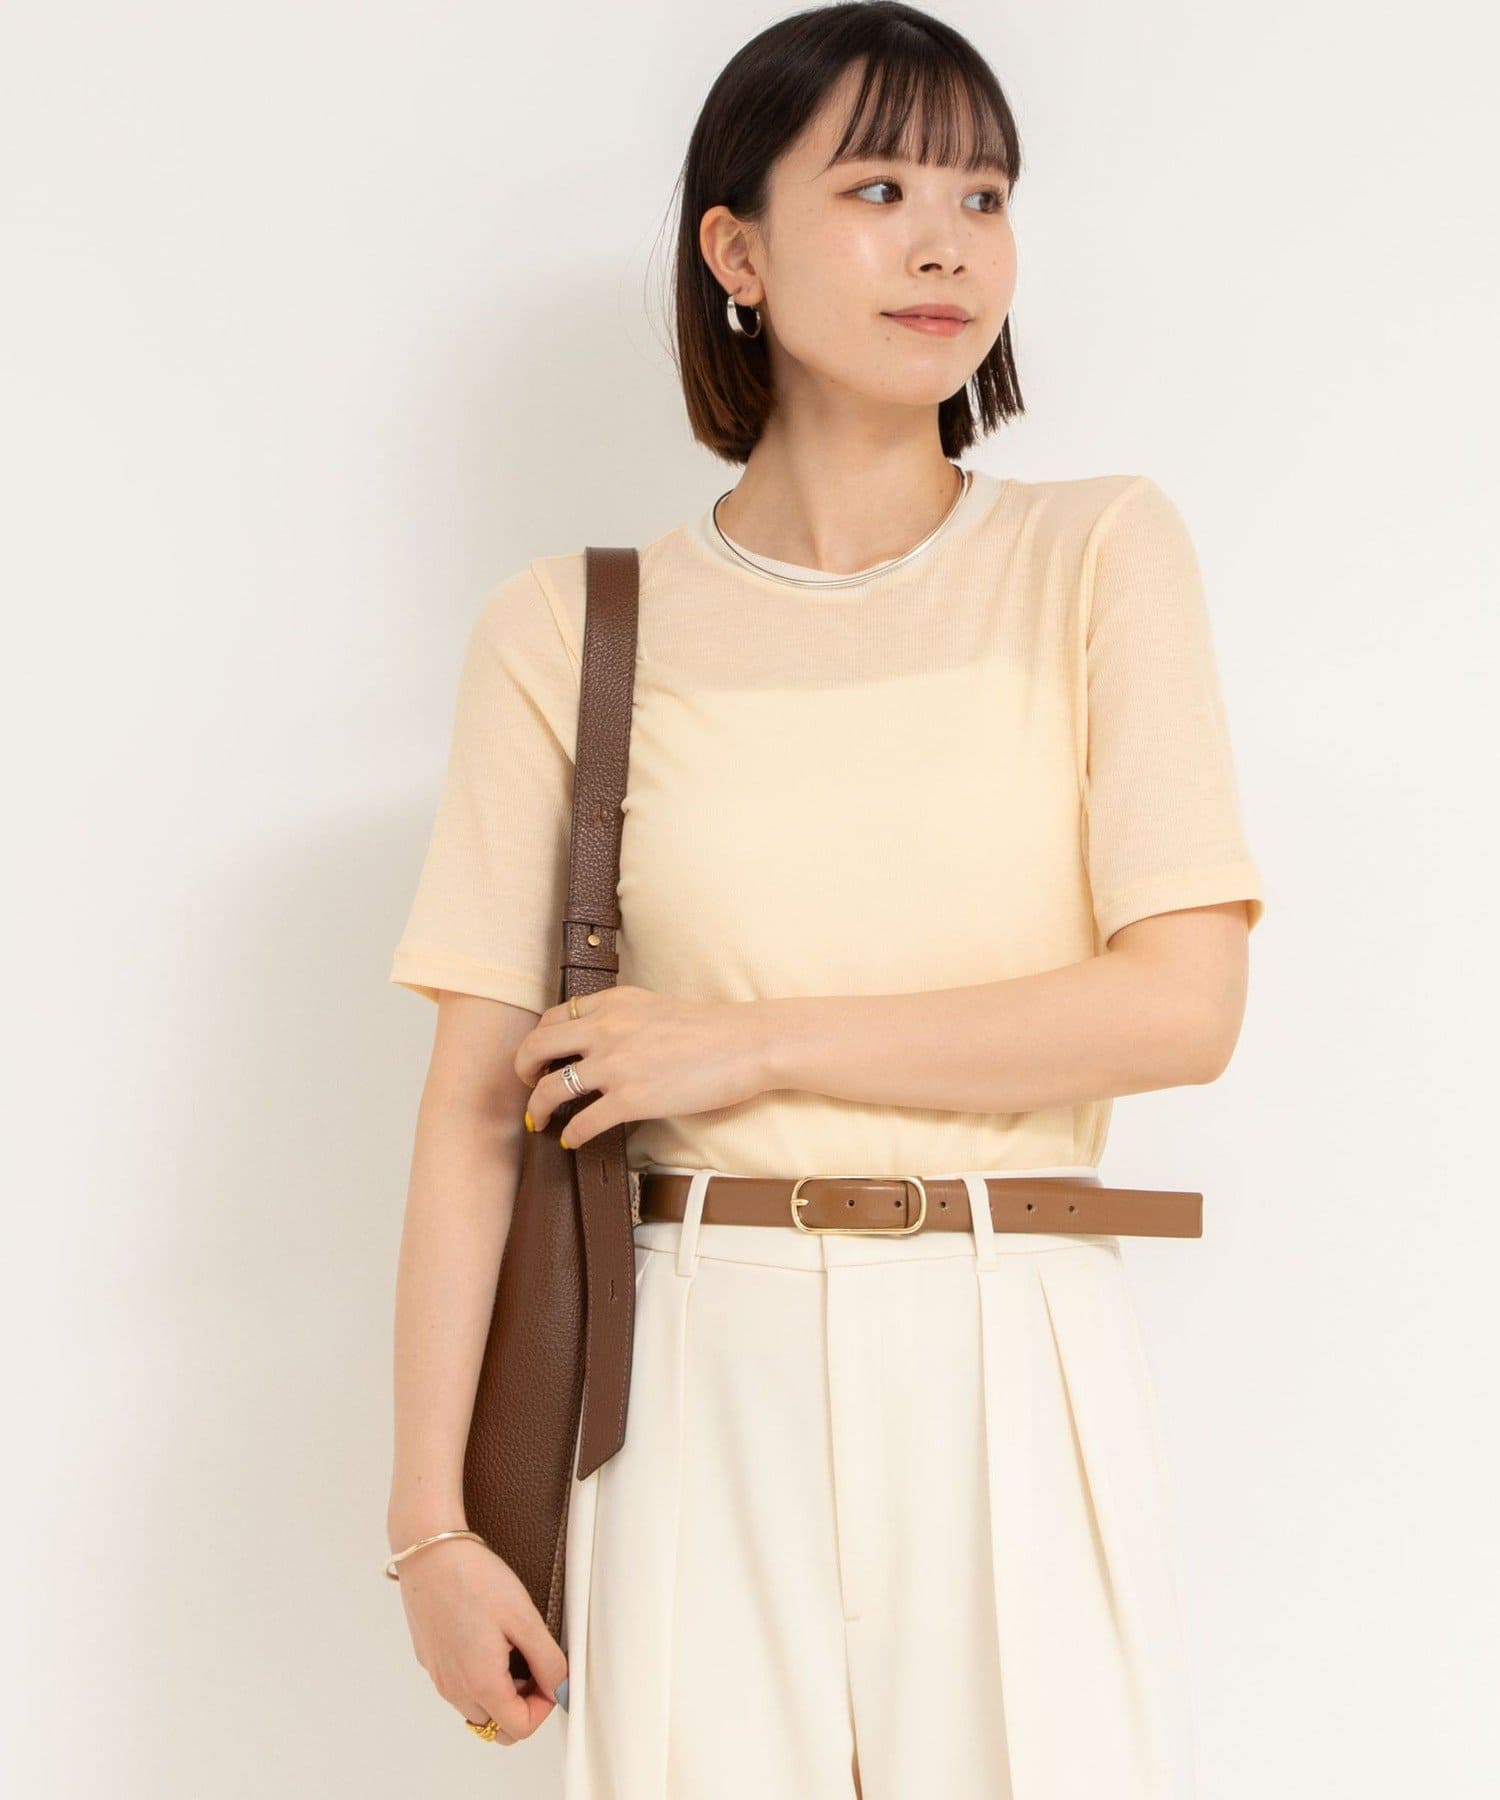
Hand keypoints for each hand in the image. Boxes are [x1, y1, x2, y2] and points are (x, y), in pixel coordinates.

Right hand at [395, 1537, 566, 1743]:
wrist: (429, 1552)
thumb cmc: (473, 1578)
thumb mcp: (524, 1617)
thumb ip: (548, 1661)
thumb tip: (560, 1689)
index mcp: (481, 1683)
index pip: (519, 1729)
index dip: (544, 1708)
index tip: (550, 1677)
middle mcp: (455, 1689)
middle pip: (496, 1727)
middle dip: (522, 1706)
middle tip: (533, 1667)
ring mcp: (439, 1677)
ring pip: (476, 1710)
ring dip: (500, 1694)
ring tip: (512, 1649)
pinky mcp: (430, 1661)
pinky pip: (458, 1688)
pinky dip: (478, 1679)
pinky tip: (487, 1639)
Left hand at [515, 986, 769, 1151]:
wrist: (746, 1043)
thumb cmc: (710, 1029)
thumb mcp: (654, 1005)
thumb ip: (621, 1017)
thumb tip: (600, 1040)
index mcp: (611, 1002)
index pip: (553, 1017)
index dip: (538, 1040)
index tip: (540, 1058)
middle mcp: (605, 1029)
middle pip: (535, 1047)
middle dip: (521, 1071)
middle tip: (527, 1085)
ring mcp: (615, 1065)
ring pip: (547, 1088)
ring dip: (536, 1109)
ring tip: (539, 1121)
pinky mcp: (630, 1099)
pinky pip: (581, 1122)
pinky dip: (570, 1135)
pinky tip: (573, 1142)